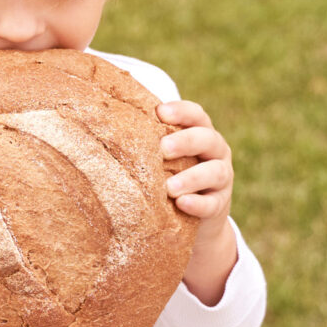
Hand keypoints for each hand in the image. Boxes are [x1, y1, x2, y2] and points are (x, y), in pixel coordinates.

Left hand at [157, 100, 237, 304]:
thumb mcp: (163, 155)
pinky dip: (198, 203)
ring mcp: (221, 178)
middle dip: (185, 142)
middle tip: (162, 149)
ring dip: (191, 178)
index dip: (180, 111)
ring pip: (215, 172)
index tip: (160, 112)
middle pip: (207, 139)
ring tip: (169, 187)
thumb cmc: (170, 173)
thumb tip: (106, 123)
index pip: (195, 115)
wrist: (195, 214)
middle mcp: (215, 151)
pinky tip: (182, 204)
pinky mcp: (220, 204)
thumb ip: (148, 140)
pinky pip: (212, 203)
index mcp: (200, 132)